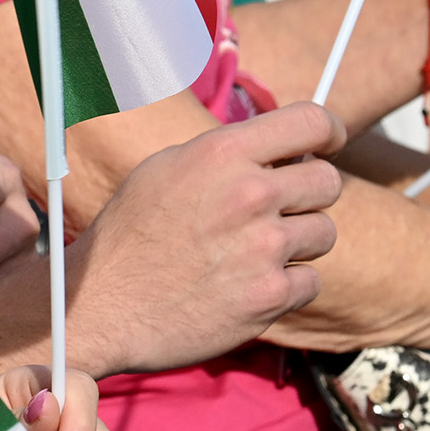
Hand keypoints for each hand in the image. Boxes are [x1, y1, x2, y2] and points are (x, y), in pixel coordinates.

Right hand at [64, 103, 343, 375]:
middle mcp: (248, 194)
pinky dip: (286, 287)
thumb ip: (224, 152)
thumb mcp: (162, 169)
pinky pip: (311, 282)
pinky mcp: (269, 296)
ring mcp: (263, 247)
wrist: (101, 307)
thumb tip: (277, 145)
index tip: (326, 146)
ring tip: (251, 255)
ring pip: (324, 233)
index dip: (328, 133)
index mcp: (221, 153)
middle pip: (328, 182)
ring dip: (296, 244)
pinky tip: (247, 286)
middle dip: (307, 196)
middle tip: (275, 213)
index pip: (312, 123)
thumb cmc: (128, 237)